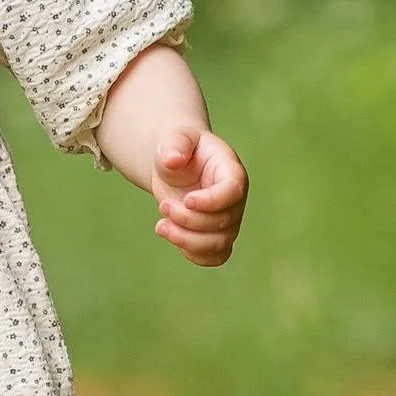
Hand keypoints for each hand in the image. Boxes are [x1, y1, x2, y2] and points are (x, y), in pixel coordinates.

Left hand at [151, 125, 245, 266]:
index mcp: (231, 172)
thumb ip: (175, 144)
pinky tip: (173, 237)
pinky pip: (215, 257)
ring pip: (218, 244)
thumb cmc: (180, 148)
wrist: (176, 165)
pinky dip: (194, 255)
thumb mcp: (176, 138)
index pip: (234, 192)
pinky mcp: (216, 236)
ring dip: (186, 240)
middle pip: (223, 222)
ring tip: (161, 226)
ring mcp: (228, 220)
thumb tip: (172, 159)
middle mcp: (235, 200)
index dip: (212, 202)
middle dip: (188, 219)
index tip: (187, 200)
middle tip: (162, 206)